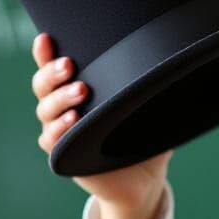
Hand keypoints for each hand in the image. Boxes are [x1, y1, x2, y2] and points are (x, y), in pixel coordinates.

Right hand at [31, 32, 172, 206]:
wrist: (144, 181)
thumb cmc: (143, 137)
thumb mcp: (148, 108)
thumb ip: (151, 87)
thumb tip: (174, 62)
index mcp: (78, 92)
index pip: (55, 67)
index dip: (45, 52)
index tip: (47, 37)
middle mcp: (63, 109)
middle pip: (43, 86)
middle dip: (52, 73)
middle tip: (69, 66)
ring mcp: (61, 133)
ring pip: (45, 111)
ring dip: (60, 100)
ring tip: (80, 92)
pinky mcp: (65, 156)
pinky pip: (51, 141)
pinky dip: (58, 131)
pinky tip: (71, 122)